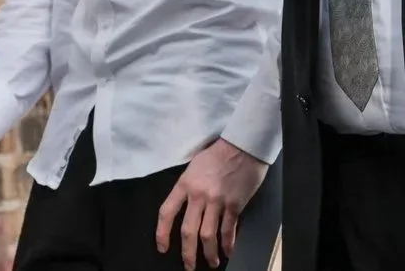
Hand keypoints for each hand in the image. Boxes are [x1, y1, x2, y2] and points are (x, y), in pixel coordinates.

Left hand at [154, 138, 267, 269]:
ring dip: (208, 253)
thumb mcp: (193, 167)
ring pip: (208, 235)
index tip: (162, 247)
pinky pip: (228, 230)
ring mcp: (217, 201)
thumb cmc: (217, 154)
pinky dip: (228, 244)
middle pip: (188, 231)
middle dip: (187, 253)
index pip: (166, 212)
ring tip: (211, 262)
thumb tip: (183, 209)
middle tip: (188, 266)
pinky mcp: (235, 205)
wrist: (243, 146)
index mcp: (184, 184)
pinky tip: (227, 251)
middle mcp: (199, 195)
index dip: (162, 233)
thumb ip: (186, 188)